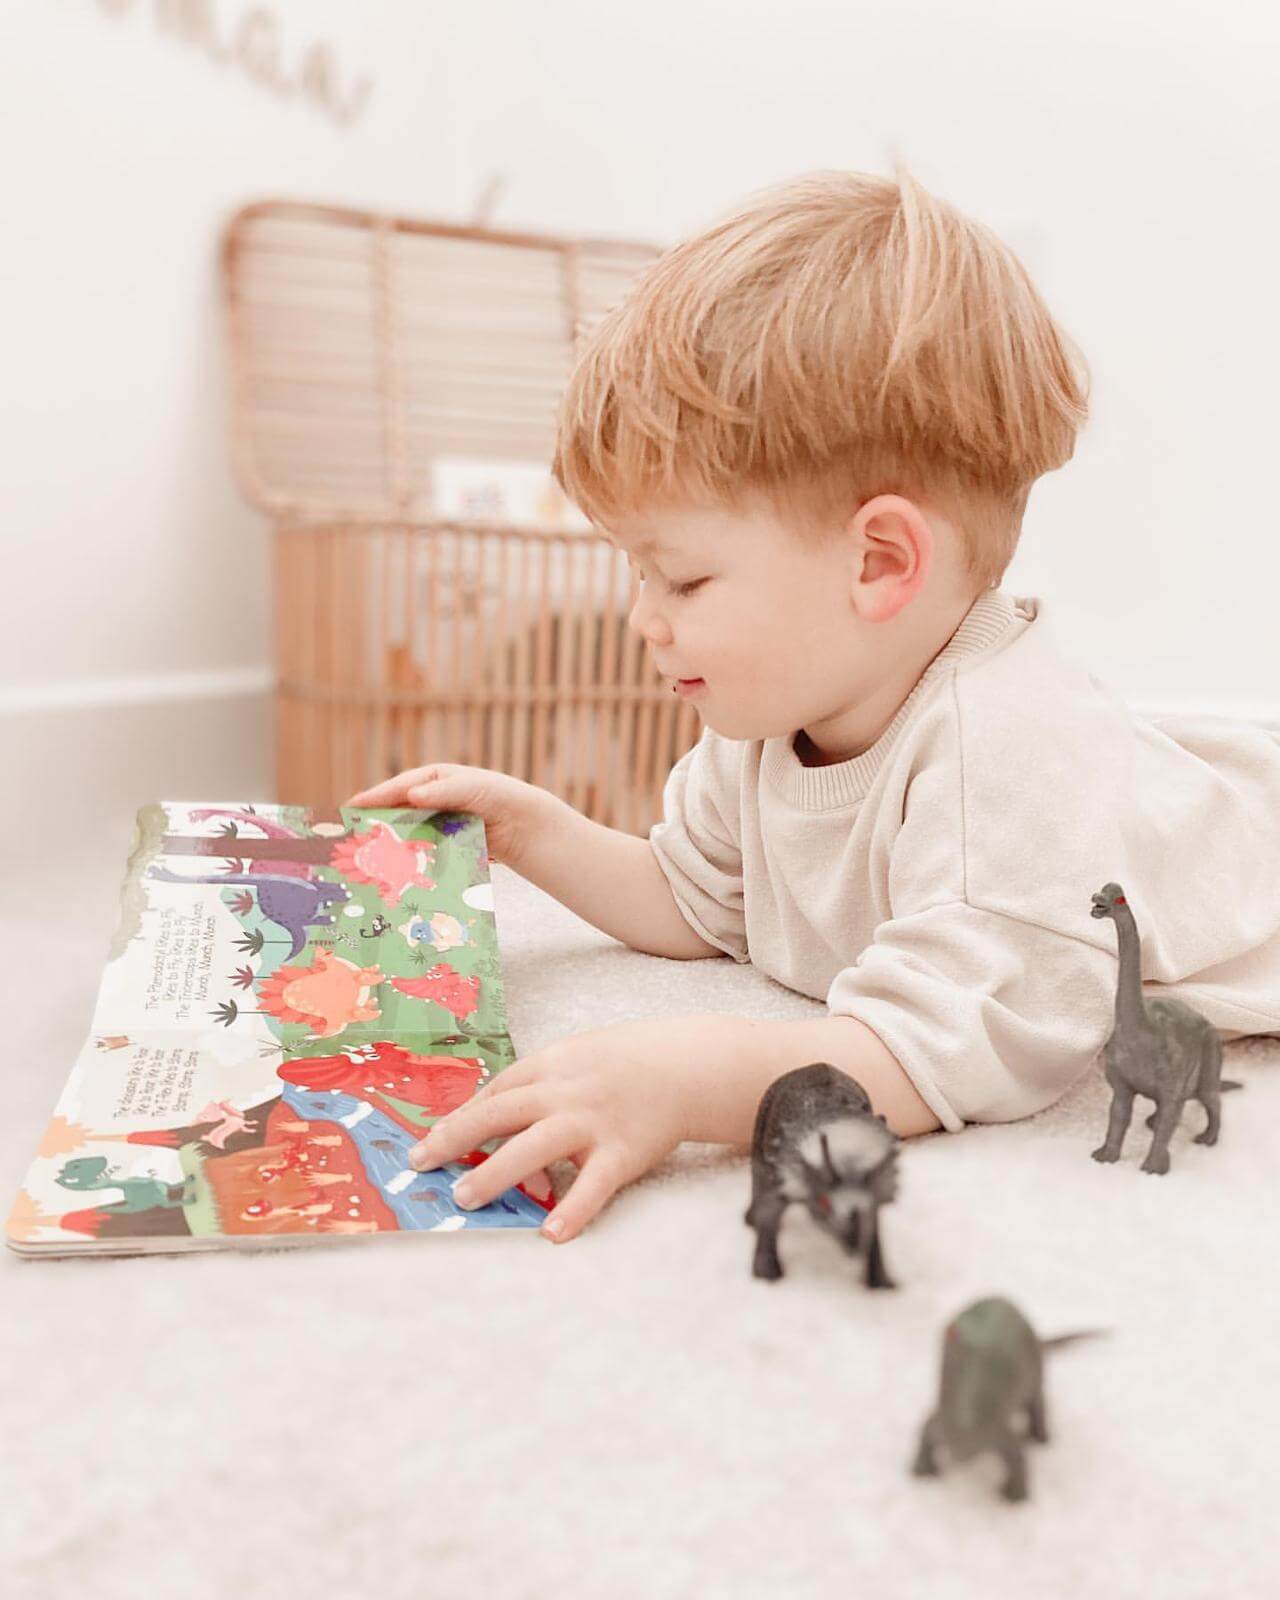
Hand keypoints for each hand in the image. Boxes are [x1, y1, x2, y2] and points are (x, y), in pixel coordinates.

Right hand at [344, 763, 556, 872]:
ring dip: (387, 845)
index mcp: (432, 779)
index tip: (350, 807)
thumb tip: (413, 795)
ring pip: (404, 833)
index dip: (372, 799)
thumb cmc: (499, 797)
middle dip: (373, 824)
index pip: (396, 788)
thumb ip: (444, 792)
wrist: (524, 825)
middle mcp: (428, 800)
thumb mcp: (473, 788)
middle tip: (348, 837)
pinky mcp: (442, 843)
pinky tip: (394, 871)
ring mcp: (434, 821)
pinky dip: (407, 858)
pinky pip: (419, 850)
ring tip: (365, 858)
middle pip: (394, 812)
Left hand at [407, 1015, 726, 1242]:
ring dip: (496, 1172)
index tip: (429, 1142)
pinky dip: (573, 1210)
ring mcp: (593, 1122)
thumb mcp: (577, 1057)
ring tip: (465, 1198)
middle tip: (422, 1165)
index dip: (460, 1117)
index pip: (496, 1092)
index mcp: (552, 1065)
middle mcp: (566, 1091)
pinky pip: (594, 1185)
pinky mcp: (623, 1152)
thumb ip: (539, 1085)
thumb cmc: (625, 1065)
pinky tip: (551, 1233)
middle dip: (456, 1138)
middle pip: (501, 1112)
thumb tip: (492, 1118)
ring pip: (535, 1146)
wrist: (687, 1066)